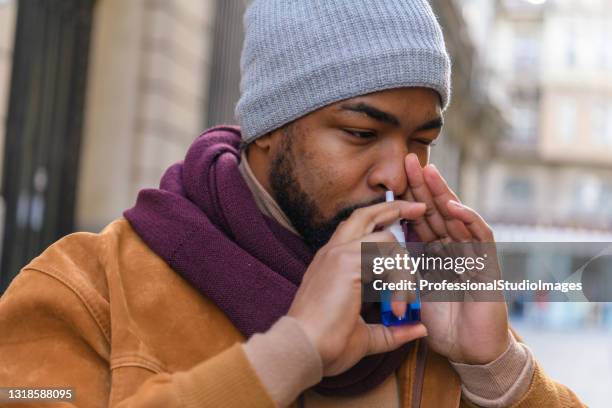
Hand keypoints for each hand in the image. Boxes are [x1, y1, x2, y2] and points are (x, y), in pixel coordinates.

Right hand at [287, 200, 427, 375]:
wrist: (303, 350)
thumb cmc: (326, 346)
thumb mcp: (367, 336)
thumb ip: (393, 330)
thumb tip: (419, 328)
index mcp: (333, 264)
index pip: (359, 230)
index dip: (383, 225)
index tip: (406, 227)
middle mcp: (333, 252)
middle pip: (365, 215)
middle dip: (394, 208)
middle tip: (419, 208)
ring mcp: (338, 254)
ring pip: (385, 239)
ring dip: (404, 268)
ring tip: (407, 299)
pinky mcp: (346, 261)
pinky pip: (386, 256)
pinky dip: (400, 280)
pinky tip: (398, 307)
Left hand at [402, 153, 509, 364]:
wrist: (469, 351)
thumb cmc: (443, 324)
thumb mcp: (414, 290)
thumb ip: (401, 270)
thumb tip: (376, 253)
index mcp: (435, 253)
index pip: (420, 219)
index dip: (407, 199)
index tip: (390, 179)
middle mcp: (454, 248)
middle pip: (437, 210)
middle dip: (422, 185)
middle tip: (407, 159)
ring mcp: (472, 254)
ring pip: (457, 216)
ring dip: (443, 193)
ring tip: (427, 171)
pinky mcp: (488, 265)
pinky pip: (480, 238)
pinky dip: (468, 220)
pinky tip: (452, 206)